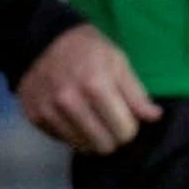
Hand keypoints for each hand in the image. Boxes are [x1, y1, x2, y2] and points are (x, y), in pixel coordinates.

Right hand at [17, 24, 159, 154]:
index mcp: (95, 85)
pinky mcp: (34, 117)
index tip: (127, 117)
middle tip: (112, 122)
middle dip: (113, 137)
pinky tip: (74, 117)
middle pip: (104, 145)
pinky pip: (63, 140)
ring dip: (93, 138)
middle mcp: (69, 102)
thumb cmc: (89, 50)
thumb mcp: (118, 62)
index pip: (124, 131)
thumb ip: (136, 93)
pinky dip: (73, 133)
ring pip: (83, 147)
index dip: (131, 127)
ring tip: (94, 119)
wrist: (43, 40)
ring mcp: (48, 111)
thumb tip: (154, 117)